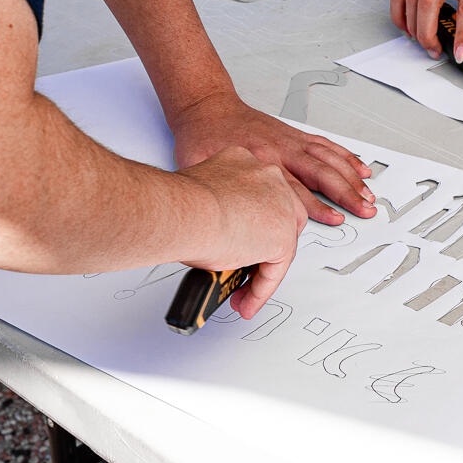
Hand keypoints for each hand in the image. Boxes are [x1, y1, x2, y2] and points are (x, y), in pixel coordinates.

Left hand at [169, 89, 375, 223]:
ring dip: (351, 176)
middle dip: (346, 193)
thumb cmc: (203, 138)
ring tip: (368, 193)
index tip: (334, 218)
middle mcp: (279, 150)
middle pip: (321, 173)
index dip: (316, 206)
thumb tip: (219, 225)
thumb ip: (219, 196)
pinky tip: (359, 167)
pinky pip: (326, 145)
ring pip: (328, 159)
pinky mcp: (293, 134)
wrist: (206, 108)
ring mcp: (289, 141)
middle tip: (364, 208)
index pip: (294, 189)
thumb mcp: (202, 170)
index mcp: (259, 161)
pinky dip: (345, 156)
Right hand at [176, 147, 308, 317]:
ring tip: (242, 294)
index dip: (250, 226)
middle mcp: (268, 177)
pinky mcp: (282, 236)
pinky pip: (274, 269)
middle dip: (262, 250)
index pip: (259, 197)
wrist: (184, 212)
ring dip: (262, 274)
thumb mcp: (200, 199)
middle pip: (277, 218)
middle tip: (243, 272)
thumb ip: (214, 211)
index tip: (236, 243)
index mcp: (244, 162)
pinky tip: (246, 300)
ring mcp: (280, 205)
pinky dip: (260, 289)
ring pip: (278, 246)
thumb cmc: (180, 204)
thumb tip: (210, 234)